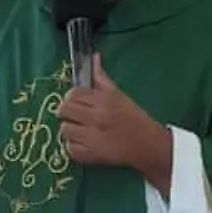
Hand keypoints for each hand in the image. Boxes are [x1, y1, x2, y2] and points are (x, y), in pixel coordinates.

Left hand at [57, 55, 169, 171]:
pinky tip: (86, 143)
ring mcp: (92, 137)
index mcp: (103, 100)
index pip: (73, 94)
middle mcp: (96, 117)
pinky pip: (69, 148)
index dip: (72, 97)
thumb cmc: (133, 118)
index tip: (78, 103)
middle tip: (77, 116)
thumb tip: (93, 57)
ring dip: (71, 130)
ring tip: (83, 131)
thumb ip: (101, 78)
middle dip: (67, 112)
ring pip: (64, 130)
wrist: (148, 145)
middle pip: (63, 110)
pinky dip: (74, 147)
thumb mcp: (118, 95)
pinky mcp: (89, 155)